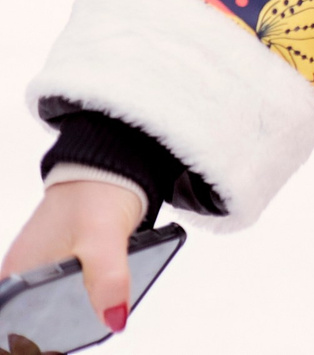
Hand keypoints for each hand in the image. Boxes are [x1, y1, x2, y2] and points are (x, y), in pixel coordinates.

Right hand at [3, 179, 145, 330]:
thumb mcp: (103, 239)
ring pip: (40, 309)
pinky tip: (91, 304)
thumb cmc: (97, 193)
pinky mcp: (58, 263)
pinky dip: (71, 304)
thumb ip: (107, 280)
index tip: (43, 344)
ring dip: (57, 321)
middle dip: (41, 333)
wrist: (111, 166)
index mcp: (16, 273)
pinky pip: (57, 295)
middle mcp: (21, 273)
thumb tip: (114, 319)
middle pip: (22, 320)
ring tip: (82, 323)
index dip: (20, 338)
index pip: (7, 321)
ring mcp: (39, 268)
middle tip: (69, 336)